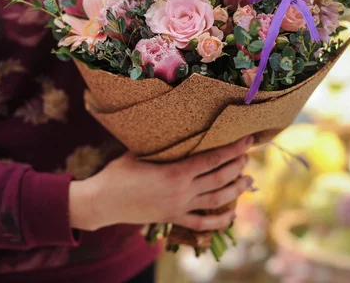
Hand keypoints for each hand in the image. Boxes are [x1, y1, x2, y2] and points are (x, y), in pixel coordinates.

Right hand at [69, 136, 255, 231]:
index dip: (231, 150)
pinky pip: (201, 223)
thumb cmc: (118, 173)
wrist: (102, 202)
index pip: (211, 159)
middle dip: (237, 166)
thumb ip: (160, 144)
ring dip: (235, 190)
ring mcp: (178, 207)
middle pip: (219, 178)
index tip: (247, 140)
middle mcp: (181, 192)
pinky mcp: (172, 218)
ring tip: (247, 181)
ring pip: (216, 201)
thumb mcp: (139, 152)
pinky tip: (231, 214)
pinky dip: (218, 221)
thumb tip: (174, 126)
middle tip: (247, 156)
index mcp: (175, 173)